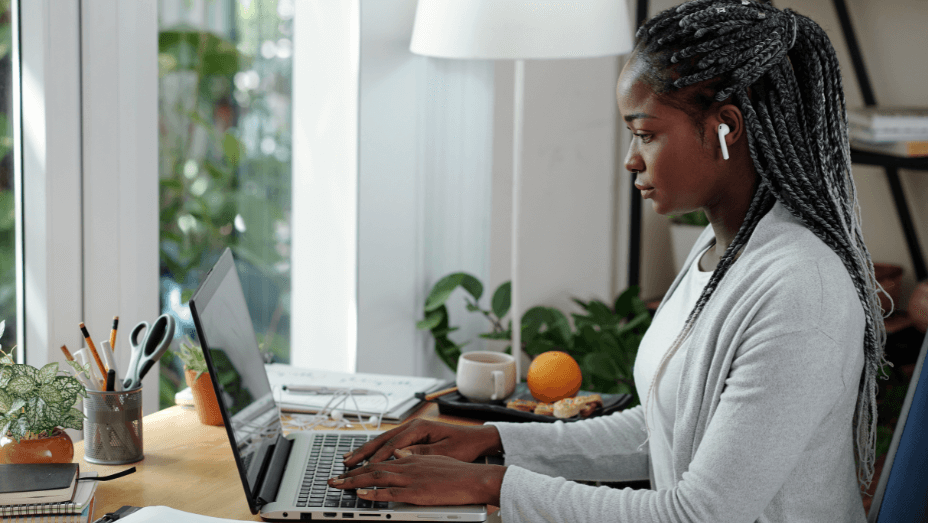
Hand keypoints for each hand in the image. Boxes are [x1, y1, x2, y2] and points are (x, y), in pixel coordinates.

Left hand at [329, 454, 505, 505]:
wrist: (474, 478)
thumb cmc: (458, 472)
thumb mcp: (433, 459)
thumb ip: (414, 457)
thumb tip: (398, 455)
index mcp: (412, 458)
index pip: (381, 459)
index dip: (362, 464)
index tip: (348, 469)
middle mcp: (408, 465)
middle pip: (373, 467)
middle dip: (350, 473)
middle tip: (333, 479)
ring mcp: (411, 478)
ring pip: (376, 477)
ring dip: (354, 482)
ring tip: (338, 485)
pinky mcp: (416, 492)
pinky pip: (389, 492)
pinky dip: (373, 493)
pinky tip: (361, 494)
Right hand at [342, 419, 501, 465]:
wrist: (477, 438)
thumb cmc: (464, 445)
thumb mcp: (445, 451)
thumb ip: (422, 453)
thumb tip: (400, 455)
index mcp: (420, 427)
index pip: (392, 444)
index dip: (376, 457)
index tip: (364, 468)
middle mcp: (413, 426)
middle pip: (382, 440)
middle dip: (363, 452)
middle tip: (346, 464)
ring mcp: (412, 429)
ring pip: (383, 440)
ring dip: (366, 450)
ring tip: (349, 459)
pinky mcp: (413, 435)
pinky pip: (389, 442)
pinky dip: (376, 449)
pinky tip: (367, 455)